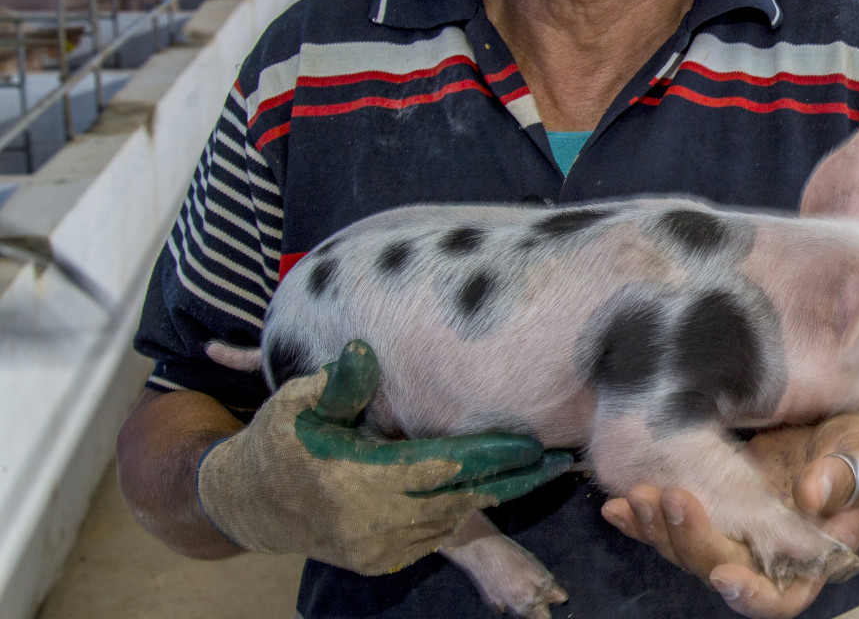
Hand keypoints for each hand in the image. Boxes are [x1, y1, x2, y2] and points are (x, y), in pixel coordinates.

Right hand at [196, 341, 571, 574]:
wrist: (244, 504)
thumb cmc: (277, 441)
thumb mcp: (298, 403)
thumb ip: (338, 384)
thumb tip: (366, 354)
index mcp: (361, 481)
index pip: (444, 467)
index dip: (492, 456)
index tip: (533, 444)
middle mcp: (375, 522)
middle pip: (461, 498)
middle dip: (511, 481)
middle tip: (557, 462)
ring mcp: (378, 548)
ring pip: (451, 519)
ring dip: (492, 497)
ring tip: (533, 473)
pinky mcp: (378, 560)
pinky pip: (432, 534)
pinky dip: (460, 512)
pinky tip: (488, 490)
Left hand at [601, 414, 858, 618]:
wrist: (846, 438)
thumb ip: (844, 479)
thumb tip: (809, 495)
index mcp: (809, 562)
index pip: (778, 600)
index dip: (749, 595)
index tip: (725, 574)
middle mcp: (764, 559)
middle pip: (719, 570)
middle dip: (690, 541)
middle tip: (672, 497)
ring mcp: (734, 537)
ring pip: (687, 552)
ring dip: (658, 529)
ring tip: (638, 497)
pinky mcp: (713, 511)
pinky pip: (672, 525)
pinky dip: (642, 519)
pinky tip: (617, 504)